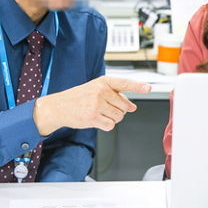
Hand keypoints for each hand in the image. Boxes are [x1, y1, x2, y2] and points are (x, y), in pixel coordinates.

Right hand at [33, 76, 151, 134]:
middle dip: (120, 110)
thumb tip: (132, 106)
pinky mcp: (93, 117)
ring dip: (112, 118)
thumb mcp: (96, 89)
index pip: (125, 83)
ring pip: (119, 117)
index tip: (148, 88)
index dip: (138, 86)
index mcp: (103, 82)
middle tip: (106, 108)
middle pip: (125, 106)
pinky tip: (96, 120)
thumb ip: (115, 95)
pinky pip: (110, 125)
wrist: (59, 106)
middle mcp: (101, 91)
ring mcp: (97, 104)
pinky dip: (106, 125)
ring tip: (99, 113)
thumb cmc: (78, 97)